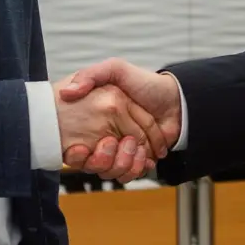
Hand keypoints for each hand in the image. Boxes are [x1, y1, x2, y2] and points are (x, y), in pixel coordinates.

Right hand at [58, 58, 182, 177]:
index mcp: (96, 119)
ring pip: (112, 170)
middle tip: (111, 144)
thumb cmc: (146, 83)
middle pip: (95, 161)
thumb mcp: (116, 70)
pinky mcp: (137, 159)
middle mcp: (106, 135)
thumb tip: (68, 92)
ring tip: (135, 150)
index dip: (78, 152)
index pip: (79, 144)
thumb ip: (91, 75)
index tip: (79, 149)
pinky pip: (130, 174)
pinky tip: (145, 159)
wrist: (176, 99)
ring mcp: (122, 149)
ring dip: (122, 165)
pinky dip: (137, 170)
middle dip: (103, 159)